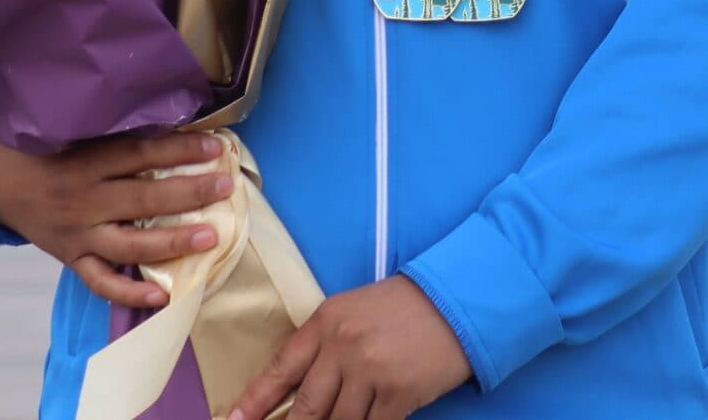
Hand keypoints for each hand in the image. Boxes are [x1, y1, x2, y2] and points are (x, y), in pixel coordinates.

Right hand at [0, 129, 236, 308]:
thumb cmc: (38, 148)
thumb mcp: (67, 129)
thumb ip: (110, 130)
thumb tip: (166, 120)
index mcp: (83, 161)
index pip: (139, 153)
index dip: (178, 149)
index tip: (214, 146)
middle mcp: (81, 199)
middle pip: (143, 197)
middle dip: (189, 192)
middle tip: (226, 186)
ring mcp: (76, 233)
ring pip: (130, 244)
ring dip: (173, 242)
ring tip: (211, 238)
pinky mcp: (70, 258)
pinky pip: (100, 281)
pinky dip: (130, 293)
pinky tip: (163, 295)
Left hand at [222, 274, 471, 419]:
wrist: (453, 300)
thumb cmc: (399, 308)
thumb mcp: (351, 313)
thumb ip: (323, 346)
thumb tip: (296, 391)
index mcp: (325, 322)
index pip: (280, 369)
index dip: (254, 402)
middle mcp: (342, 347)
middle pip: (306, 408)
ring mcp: (371, 372)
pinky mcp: (398, 394)